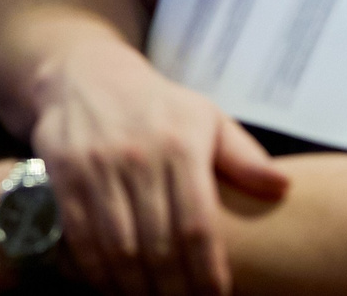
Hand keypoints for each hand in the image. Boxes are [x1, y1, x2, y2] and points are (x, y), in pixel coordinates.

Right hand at [28, 40, 286, 295]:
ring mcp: (96, 164)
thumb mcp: (206, 118)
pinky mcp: (62, 171)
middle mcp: (138, 155)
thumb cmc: (157, 106)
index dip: (206, 271)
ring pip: (117, 246)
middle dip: (172, 289)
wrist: (84, 73)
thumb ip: (244, 156)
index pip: (197, 225)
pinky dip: (94, 270)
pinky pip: (79, 234)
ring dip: (134, 287)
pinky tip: (110, 285)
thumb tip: (283, 187)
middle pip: (157, 244)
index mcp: (181, 144)